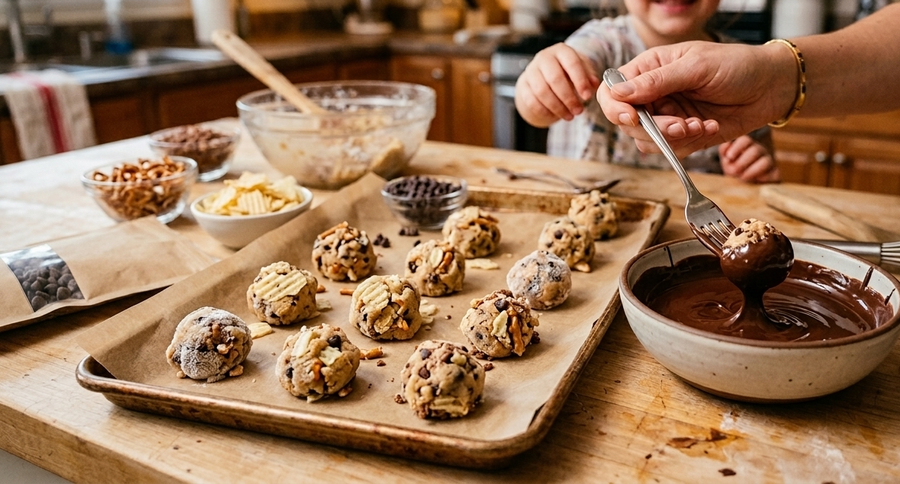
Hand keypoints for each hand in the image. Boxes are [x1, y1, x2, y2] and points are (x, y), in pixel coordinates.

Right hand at [515, 43, 600, 127]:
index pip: (572, 63)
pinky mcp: (523, 85)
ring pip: (542, 91)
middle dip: (569, 98)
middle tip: (579, 111)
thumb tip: (594, 84)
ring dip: (558, 107)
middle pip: (555, 78)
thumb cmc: (566, 73)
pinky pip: (532, 101)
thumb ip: (589, 76)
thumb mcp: (581, 70)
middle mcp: (544, 58)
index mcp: (561, 51)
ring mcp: (531, 71)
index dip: (580, 81)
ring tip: (570, 116)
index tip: (587, 96)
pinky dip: (545, 111)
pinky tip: (555, 116)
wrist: (543, 76)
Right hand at [597, 41, 795, 155]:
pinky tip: (710, 127)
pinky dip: (690, 144)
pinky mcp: (683, 136)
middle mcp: (653, 95)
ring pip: (647, 142)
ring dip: (674, 139)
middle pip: (627, 123)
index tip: (632, 118)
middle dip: (654, 129)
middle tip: (681, 125)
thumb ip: (656, 81)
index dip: (615, 108)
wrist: (771, 87)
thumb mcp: (696, 67)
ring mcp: (667, 117)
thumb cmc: (736, 65)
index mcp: (648, 69)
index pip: (612, 92)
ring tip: (700, 125)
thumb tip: (619, 93)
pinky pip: (671, 151)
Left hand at [719, 135, 780, 182]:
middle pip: (755, 150)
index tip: (729, 157)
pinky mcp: (774, 173)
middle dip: (742, 162)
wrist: (744, 184)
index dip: (737, 147)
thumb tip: (727, 145)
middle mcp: (759, 150)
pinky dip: (763, 178)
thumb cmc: (734, 168)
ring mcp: (768, 161)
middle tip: (733, 171)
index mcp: (747, 145)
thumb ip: (724, 151)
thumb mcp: (727, 160)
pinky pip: (774, 173)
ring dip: (752, 171)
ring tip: (742, 177)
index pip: (745, 140)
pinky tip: (754, 182)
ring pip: (765, 162)